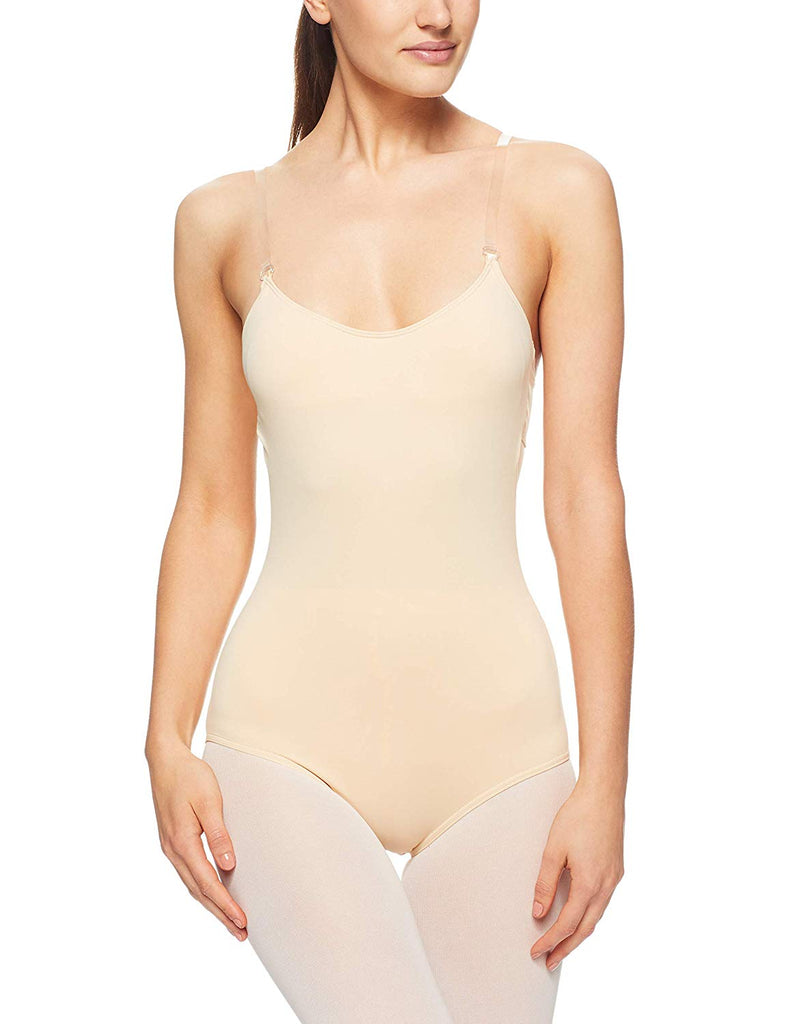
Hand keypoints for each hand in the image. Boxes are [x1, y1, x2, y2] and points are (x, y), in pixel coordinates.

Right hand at [146, 741, 247, 940]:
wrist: (165, 761)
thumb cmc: (190, 777)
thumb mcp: (209, 801)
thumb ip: (218, 834)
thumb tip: (228, 865)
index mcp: (182, 842)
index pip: (207, 882)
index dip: (225, 904)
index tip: (242, 921)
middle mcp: (173, 850)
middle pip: (199, 891)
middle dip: (220, 914)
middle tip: (241, 933)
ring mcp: (170, 848)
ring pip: (192, 885)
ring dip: (212, 904)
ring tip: (231, 921)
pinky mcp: (172, 842)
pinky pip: (189, 873)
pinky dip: (203, 888)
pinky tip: (214, 894)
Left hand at [529, 777, 624, 969]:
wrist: (604, 794)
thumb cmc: (577, 817)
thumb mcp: (553, 850)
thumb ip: (545, 883)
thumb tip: (538, 913)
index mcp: (589, 884)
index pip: (567, 924)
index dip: (550, 941)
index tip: (536, 952)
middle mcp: (606, 886)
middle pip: (585, 929)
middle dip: (566, 948)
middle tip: (549, 962)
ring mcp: (614, 879)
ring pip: (596, 917)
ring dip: (578, 934)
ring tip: (561, 945)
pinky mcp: (616, 870)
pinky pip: (602, 902)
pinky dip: (588, 916)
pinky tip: (578, 915)